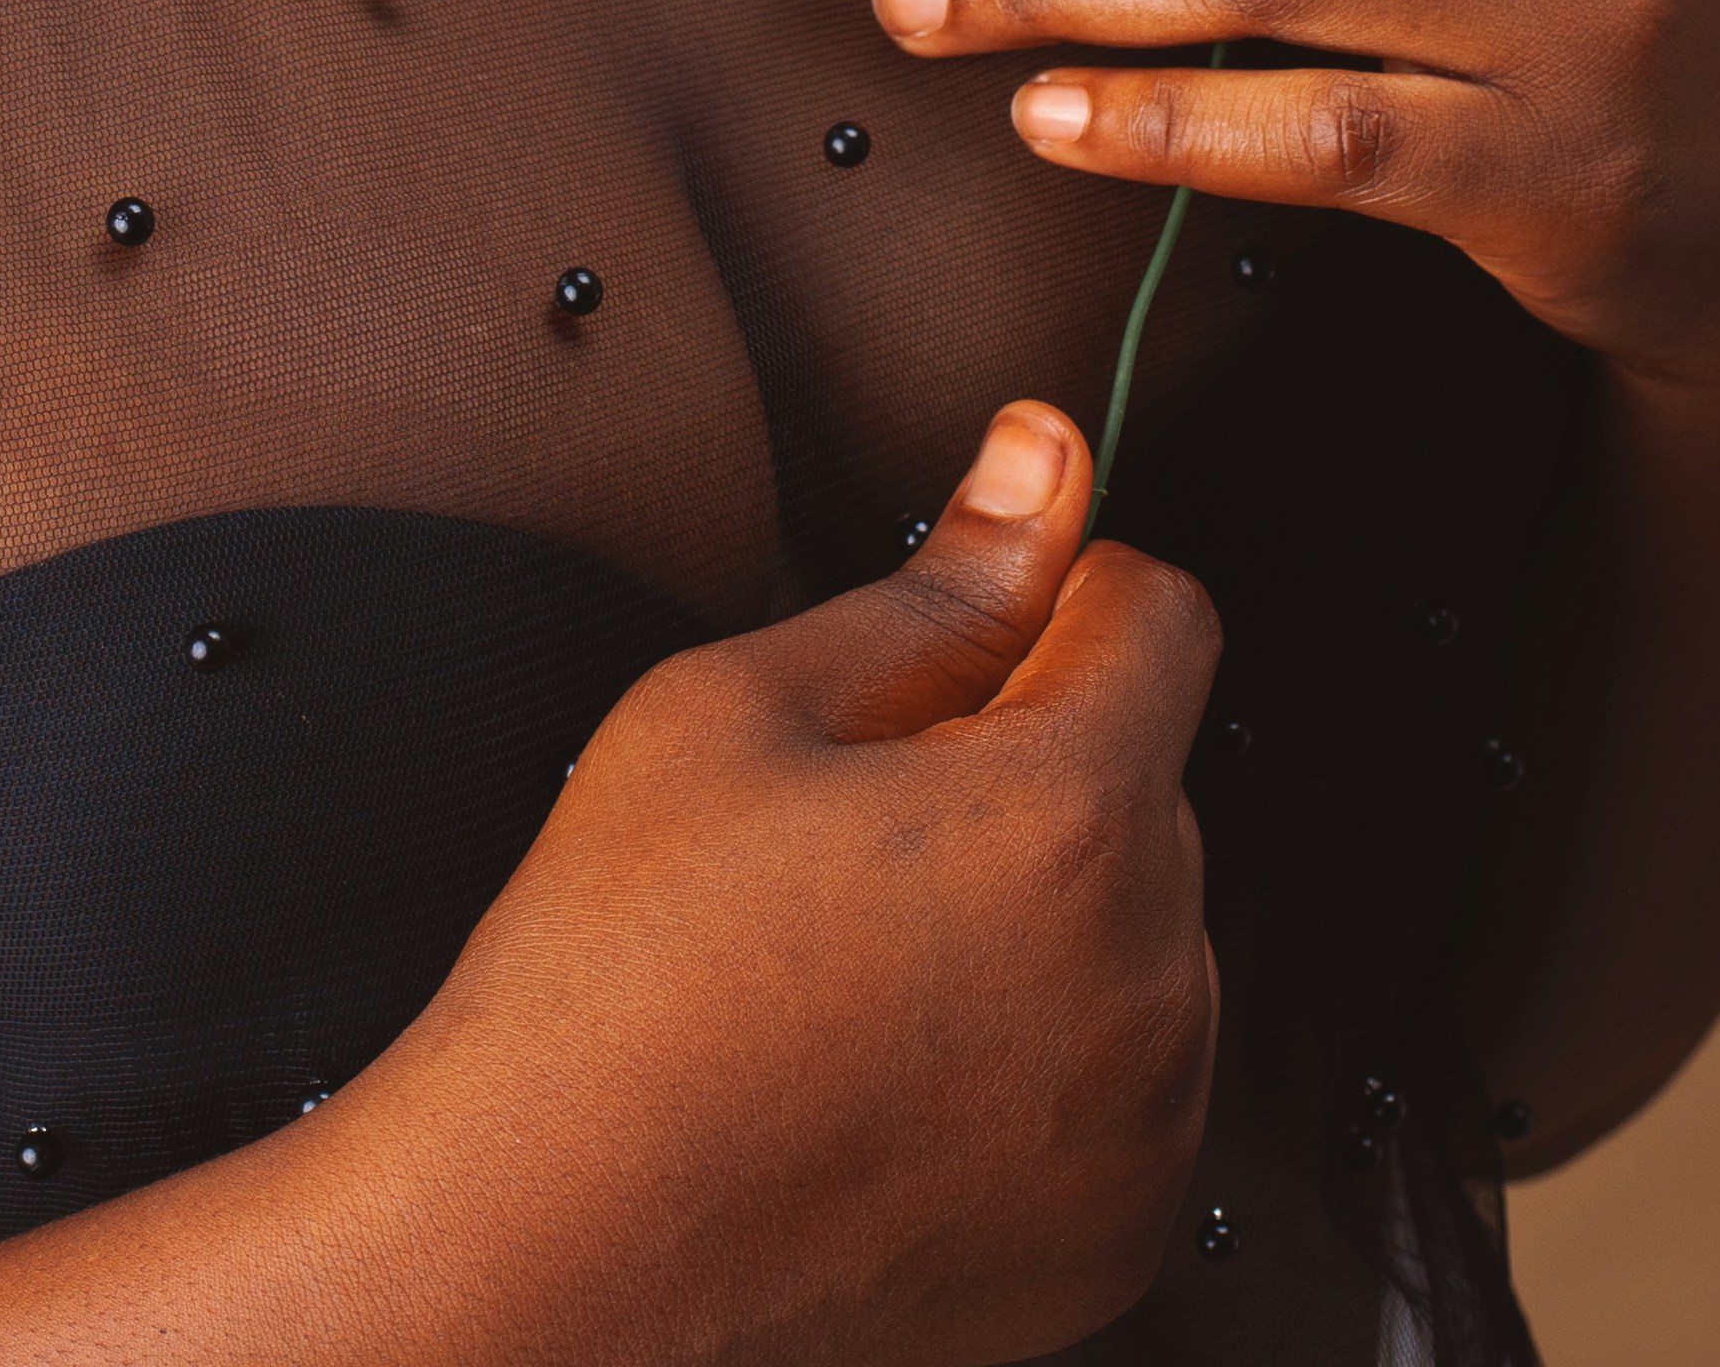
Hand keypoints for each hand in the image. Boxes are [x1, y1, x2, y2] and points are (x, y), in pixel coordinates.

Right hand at [372, 398, 1218, 1366]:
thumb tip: (1046, 462)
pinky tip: (888, 1074)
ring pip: (1138, 936)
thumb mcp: (743, 708)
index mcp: (1070, 816)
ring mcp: (1145, 1133)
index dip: (1057, 593)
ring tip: (851, 966)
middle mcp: (1151, 980)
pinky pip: (1124, 1087)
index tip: (961, 638)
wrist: (559, 1257)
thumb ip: (936, 587)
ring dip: (1043, 915)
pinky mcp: (1117, 1246)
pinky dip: (1042, 1059)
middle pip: (1146, 782)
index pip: (1160, 616)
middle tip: (846, 827)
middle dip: (1031, 765)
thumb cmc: (623, 974)